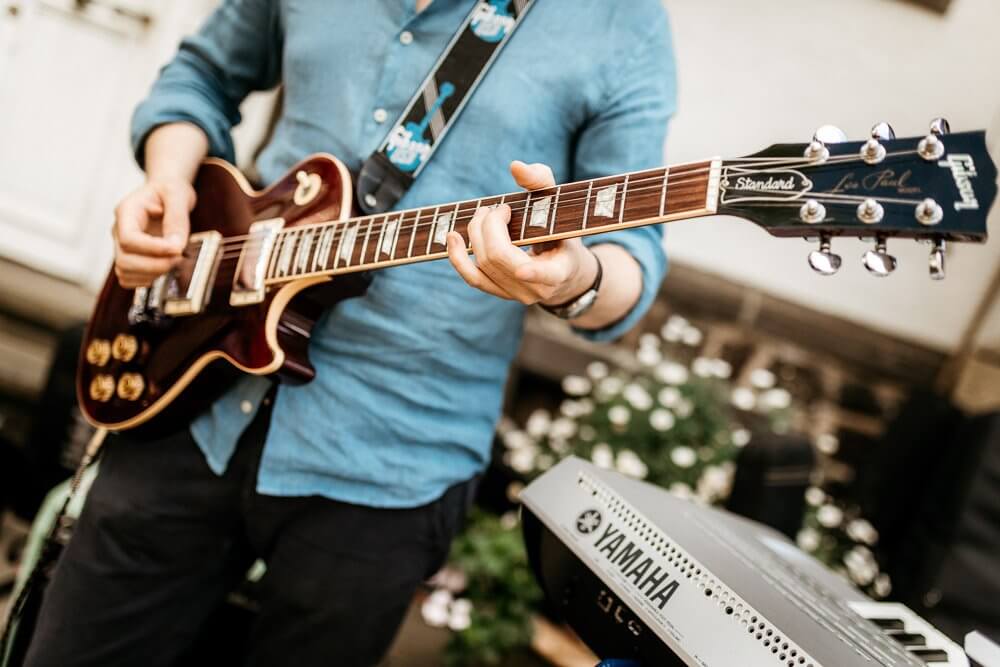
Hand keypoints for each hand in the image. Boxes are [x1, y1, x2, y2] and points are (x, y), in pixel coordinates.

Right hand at [112, 179, 194, 287]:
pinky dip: (148, 279)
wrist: (165, 192)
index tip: (177, 249)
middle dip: (154, 265)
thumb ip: (177, 218)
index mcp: (126, 211)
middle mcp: (119, 230)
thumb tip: (175, 247)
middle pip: (124, 260)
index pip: (129, 239)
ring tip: (174, 261)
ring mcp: (122, 245)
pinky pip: (129, 278)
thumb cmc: (169, 190)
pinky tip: (165, 268)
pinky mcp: (130, 257)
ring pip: (125, 272)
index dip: (153, 249)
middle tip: (179, 258)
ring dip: (152, 274)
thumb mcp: (177, 194)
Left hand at [447, 161, 597, 305]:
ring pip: (484, 266)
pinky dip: (458, 257)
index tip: (521, 269)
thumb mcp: (560, 205)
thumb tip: (515, 166)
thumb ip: (541, 182)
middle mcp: (537, 289)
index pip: (547, 275)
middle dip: (491, 226)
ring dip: (476, 233)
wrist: (563, 268)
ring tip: (483, 214)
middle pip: (501, 258)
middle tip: (497, 208)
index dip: (534, 273)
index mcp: (560, 270)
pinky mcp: (499, 292)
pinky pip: (472, 278)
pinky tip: (452, 237)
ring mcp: (516, 294)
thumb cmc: (562, 229)